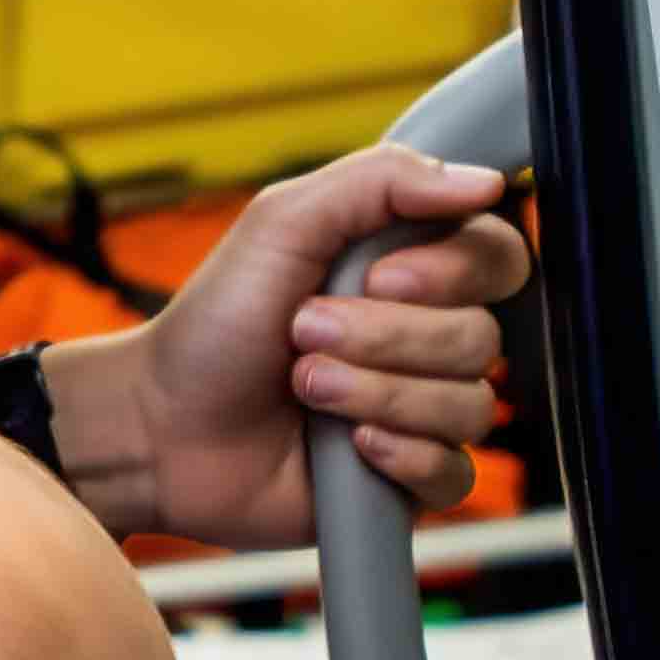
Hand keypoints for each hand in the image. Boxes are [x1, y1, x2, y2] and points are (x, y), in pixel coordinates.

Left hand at [47, 145, 530, 548]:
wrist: (161, 423)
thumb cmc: (217, 320)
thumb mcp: (284, 222)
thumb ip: (381, 182)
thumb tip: (485, 179)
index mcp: (411, 269)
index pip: (498, 257)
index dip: (451, 270)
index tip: (375, 276)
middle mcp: (427, 338)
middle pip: (482, 336)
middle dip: (385, 335)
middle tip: (304, 331)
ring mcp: (421, 411)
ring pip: (468, 405)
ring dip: (376, 392)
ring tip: (304, 384)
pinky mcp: (408, 479)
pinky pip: (454, 472)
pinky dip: (400, 454)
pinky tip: (349, 445)